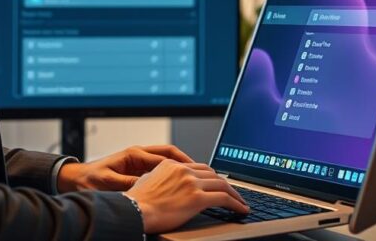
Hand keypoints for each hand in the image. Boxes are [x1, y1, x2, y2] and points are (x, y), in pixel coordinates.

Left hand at [57, 145, 194, 192]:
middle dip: (186, 161)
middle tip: (201, 171)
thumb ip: (127, 183)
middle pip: (169, 153)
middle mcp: (138, 154)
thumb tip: (146, 186)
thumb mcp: (108, 183)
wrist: (75, 179)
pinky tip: (178, 182)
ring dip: (180, 166)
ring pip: (166, 160)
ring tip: (195, 176)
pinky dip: (171, 173)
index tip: (194, 171)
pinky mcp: (136, 168)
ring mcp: (138, 161)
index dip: (180, 164)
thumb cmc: (89, 180)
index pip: (163, 156)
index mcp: (133, 154)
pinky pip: (159, 168)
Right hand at [124, 159, 248, 233]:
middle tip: (234, 193)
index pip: (198, 167)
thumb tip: (168, 185)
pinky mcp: (197, 198)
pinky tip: (241, 210)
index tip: (218, 183)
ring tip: (241, 203)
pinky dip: (236, 203)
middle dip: (226, 184)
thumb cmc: (136, 203)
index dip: (212, 177)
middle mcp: (183, 170)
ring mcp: (191, 183)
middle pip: (213, 174)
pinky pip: (224, 198)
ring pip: (222, 184)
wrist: (133, 211)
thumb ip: (162, 178)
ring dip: (235, 194)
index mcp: (172, 165)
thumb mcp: (148, 182)